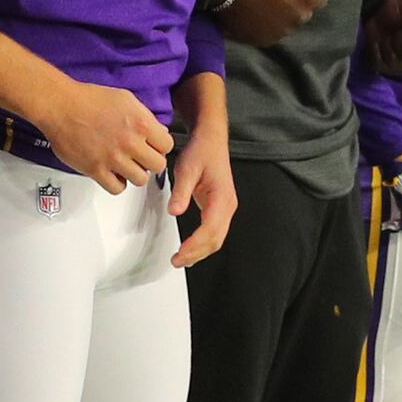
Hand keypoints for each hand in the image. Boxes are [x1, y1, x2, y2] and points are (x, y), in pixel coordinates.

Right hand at [42, 80, 171, 193]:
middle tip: (141, 158)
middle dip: (150, 162)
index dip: (160, 147)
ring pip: (140, 180)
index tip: (152, 147)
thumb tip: (159, 132)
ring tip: (125, 165)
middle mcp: (129, 142)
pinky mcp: (96, 170)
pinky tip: (112, 173)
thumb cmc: (88, 99)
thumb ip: (145, 117)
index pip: (167, 146)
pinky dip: (117, 183)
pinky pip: (117, 188)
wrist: (60, 105)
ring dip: (134, 173)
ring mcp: (113, 158)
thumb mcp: (125, 99)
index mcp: (140, 123)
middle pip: (157, 166)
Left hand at [167, 89, 235, 267]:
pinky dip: (203, 243)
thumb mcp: (186, 169)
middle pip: (215, 239)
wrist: (211, 140)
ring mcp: (226, 207)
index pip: (209, 230)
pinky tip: (190, 248)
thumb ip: (181, 192)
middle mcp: (228, 205)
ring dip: (200, 251)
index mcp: (221, 197)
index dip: (194, 245)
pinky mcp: (220, 208)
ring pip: (217, 238)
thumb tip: (174, 211)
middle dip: (196, 253)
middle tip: (177, 261)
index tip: (179, 255)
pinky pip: (215, 231)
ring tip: (181, 259)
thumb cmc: (201, 152)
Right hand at [213, 0, 323, 47]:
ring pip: (285, 26)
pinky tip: (253, 17)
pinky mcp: (265, 41)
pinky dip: (263, 28)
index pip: (319, 0)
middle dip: (293, 7)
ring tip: (261, 7)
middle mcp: (300, 17)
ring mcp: (282, 31)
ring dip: (278, 19)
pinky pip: (269, 35)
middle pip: (302, 14)